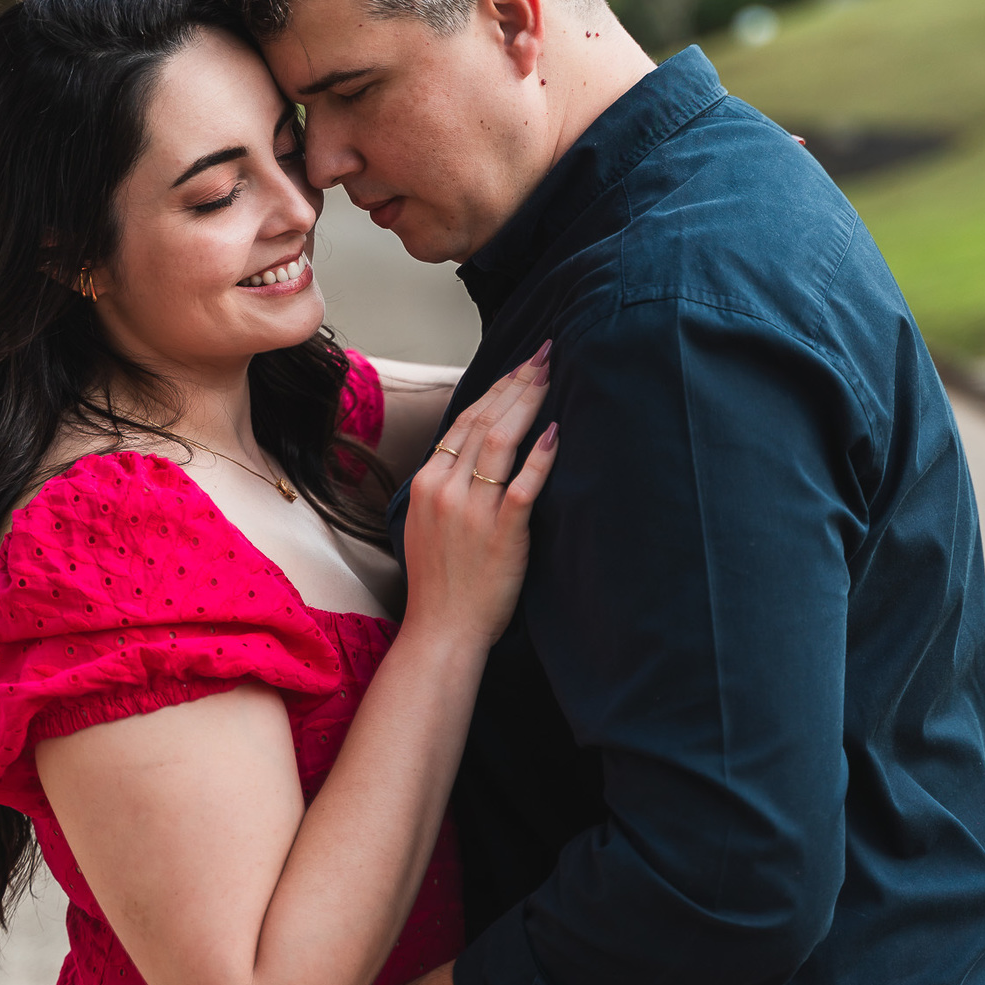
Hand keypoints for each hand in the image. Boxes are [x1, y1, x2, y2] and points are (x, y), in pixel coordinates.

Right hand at [403, 341, 557, 648]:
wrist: (442, 629)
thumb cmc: (441, 581)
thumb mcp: (428, 522)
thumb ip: (447, 486)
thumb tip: (474, 453)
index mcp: (428, 483)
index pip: (464, 421)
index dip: (495, 389)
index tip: (520, 367)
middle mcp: (446, 490)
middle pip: (485, 422)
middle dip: (517, 383)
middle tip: (545, 355)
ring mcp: (473, 511)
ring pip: (501, 443)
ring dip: (529, 404)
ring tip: (552, 377)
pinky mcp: (501, 534)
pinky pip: (523, 485)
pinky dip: (541, 457)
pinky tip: (556, 433)